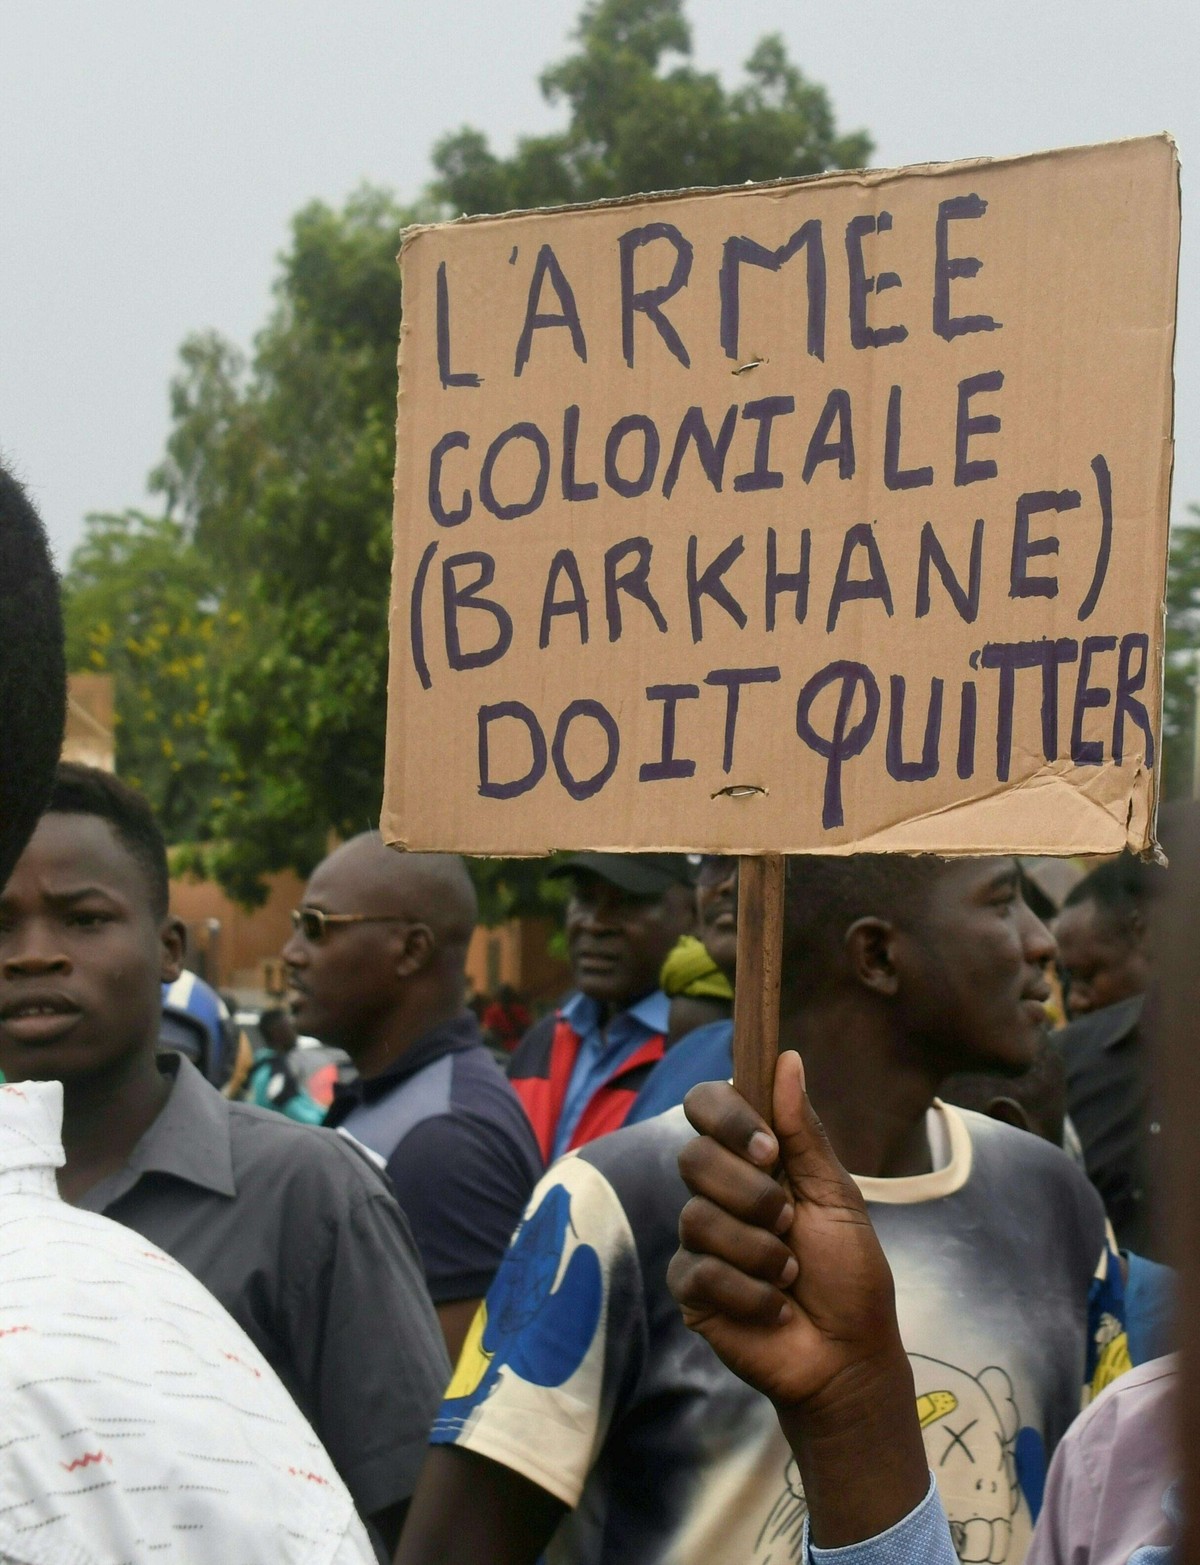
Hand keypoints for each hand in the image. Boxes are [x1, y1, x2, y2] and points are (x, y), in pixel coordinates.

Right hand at [667, 1053, 931, 1549]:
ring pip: (697, 1217)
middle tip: (789, 1222)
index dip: (726, 1118)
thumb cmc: (849, 1274)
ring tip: (789, 1274)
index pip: (707, 1105)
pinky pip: (699, 1270)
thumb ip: (804, 1133)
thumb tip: (787, 1059)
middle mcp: (718, 1191)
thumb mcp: (836, 1197)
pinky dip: (750, 1292)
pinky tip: (774, 1307)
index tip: (769, 1149)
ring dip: (759, 1251)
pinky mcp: (690, 1288)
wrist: (849, 1355)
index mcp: (753, 1159)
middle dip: (751, 1194)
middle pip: (694, 1157)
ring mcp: (699, 1239)